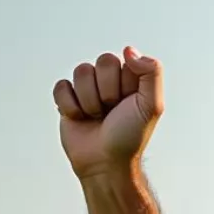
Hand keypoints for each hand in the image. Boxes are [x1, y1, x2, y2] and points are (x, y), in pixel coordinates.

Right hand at [53, 47, 164, 180]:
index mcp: (131, 80)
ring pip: (81, 72)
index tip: (129, 104)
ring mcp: (88, 89)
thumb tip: (129, 50)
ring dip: (90, 100)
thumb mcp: (151, 106)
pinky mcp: (68, 99)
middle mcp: (110, 82)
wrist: (106, 163)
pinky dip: (71, 106)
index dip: (124, 84)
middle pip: (101, 63)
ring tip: (98, 117)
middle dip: (107, 91)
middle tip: (112, 112)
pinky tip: (81, 119)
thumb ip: (151, 73)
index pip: (122, 61)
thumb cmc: (130, 136)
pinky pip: (62, 86)